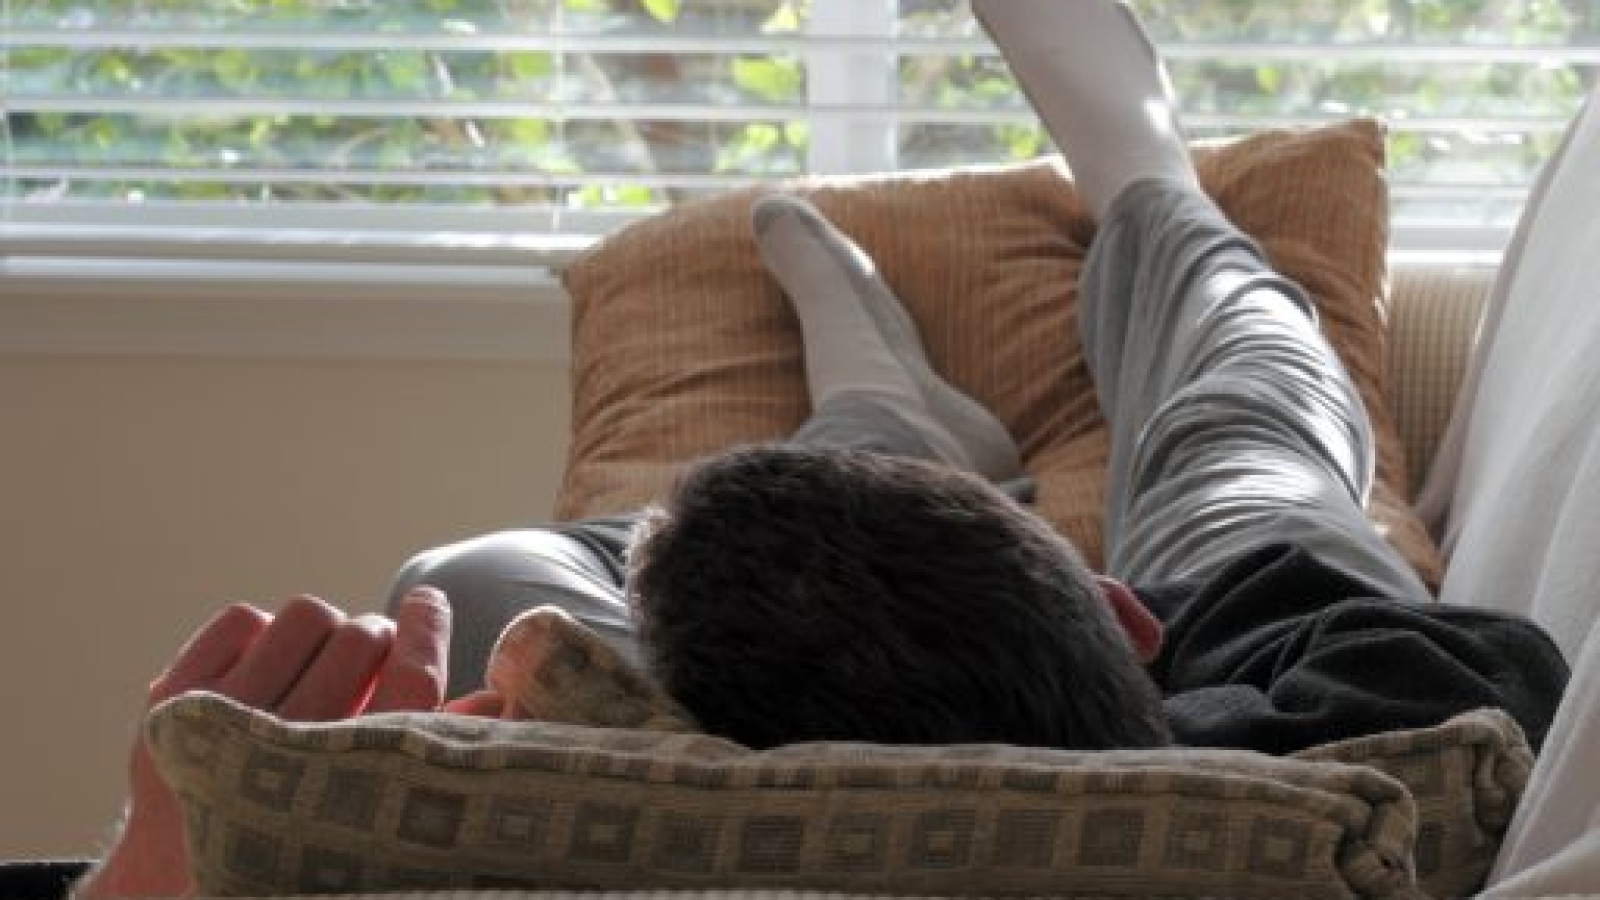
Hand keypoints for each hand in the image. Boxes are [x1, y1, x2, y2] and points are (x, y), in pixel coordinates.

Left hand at [75, 588, 449, 898]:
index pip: (407, 678)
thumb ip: (442, 748)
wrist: (183, 880)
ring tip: (323, 669)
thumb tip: (500, 692)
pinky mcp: (171, 700)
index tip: (428, 603)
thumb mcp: (381, 807)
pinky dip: (265, 634)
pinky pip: (244, 619)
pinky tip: (272, 672)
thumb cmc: (307, 833)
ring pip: (306, 616)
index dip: (425, 630)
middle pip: (360, 639)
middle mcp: (280, 750)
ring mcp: (217, 721)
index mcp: (348, 785)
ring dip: (325, 633)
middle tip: (376, 660)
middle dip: (377, 639)